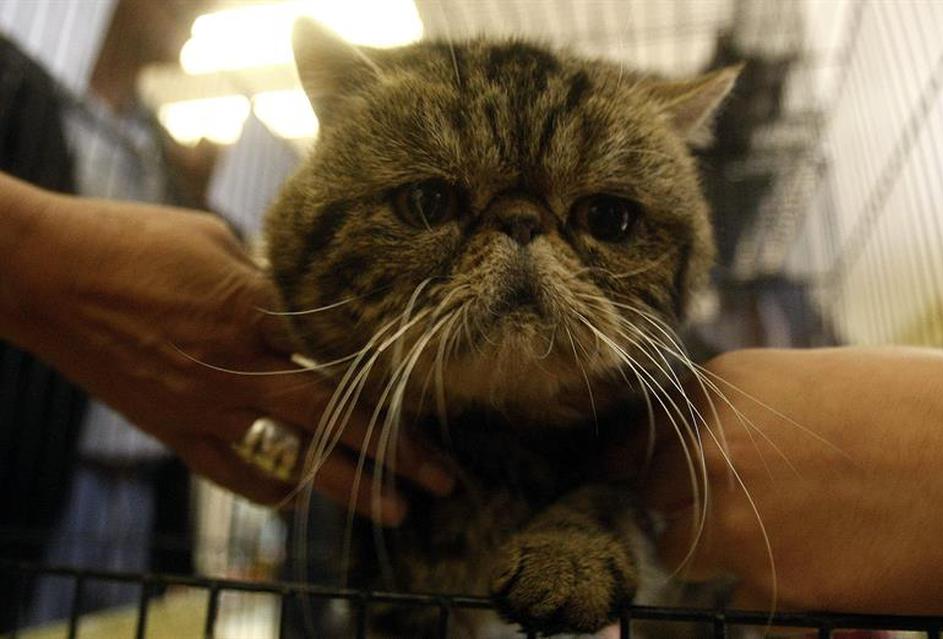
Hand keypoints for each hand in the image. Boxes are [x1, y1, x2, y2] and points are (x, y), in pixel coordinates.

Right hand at [7, 180, 453, 523]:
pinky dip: (271, 488)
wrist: (45, 274)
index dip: (393, 374)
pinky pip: (234, 473)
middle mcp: (242, 364)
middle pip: (339, 415)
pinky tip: (301, 500)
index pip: (344, 350)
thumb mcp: (216, 240)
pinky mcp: (174, 429)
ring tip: (398, 509)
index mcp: (257, 307)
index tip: (437, 393)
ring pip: (297, 455)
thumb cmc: (132, 239)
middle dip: (399, 451)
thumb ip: (267, 278)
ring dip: (352, 485)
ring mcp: (207, 405)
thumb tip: (300, 297)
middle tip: (447, 481)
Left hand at [610, 347, 942, 613]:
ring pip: (681, 551)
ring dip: (714, 553)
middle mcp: (710, 449)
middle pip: (653, 493)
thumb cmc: (927, 410)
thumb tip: (715, 435)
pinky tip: (822, 567)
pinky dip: (767, 591)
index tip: (652, 476)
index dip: (652, 459)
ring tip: (782, 541)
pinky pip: (738, 597)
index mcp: (721, 387)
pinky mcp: (773, 584)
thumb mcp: (820, 379)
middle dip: (684, 504)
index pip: (643, 433)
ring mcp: (733, 520)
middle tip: (737, 510)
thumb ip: (750, 408)